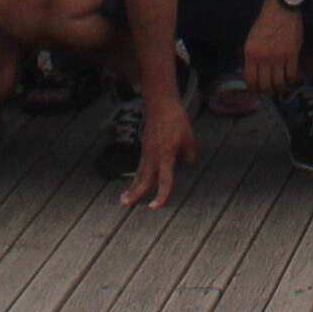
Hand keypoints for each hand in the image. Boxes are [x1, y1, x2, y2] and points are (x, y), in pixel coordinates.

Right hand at [122, 90, 199, 210]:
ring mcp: (146, 152)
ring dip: (132, 188)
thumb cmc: (176, 120)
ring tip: (123, 200)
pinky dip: (136, 177)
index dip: (160, 195)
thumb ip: (188, 155)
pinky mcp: (144, 148)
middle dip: (135, 194)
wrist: (160, 105)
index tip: (153, 207)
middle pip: (143, 180)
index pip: (163, 180)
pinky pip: (140, 166)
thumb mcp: (188, 138)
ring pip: (139, 174)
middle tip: (125, 205)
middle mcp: (153, 157)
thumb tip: (186, 165)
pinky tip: (133, 184)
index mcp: (165, 156)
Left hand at [243, 0, 306, 95]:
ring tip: (278, 86)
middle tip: (267, 90)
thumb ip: (251, 56)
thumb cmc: (265, 22)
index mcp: (250, 53)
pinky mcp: (292, 55)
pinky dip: (290, 80)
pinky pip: (291, 75)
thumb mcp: (251, 39)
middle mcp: (263, 58)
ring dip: (278, 87)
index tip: (255, 89)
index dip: (253, 88)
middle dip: (265, 91)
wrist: (282, 9)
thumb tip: (251, 72)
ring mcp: (279, 58)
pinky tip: (288, 79)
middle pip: (264, 85)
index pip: (250, 79)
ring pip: (278, 83)